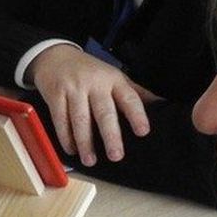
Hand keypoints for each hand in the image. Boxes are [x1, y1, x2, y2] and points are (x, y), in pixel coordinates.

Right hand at [27, 45, 158, 165]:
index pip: (129, 98)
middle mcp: (95, 83)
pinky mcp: (55, 95)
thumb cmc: (89, 70)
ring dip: (85, 142)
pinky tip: (71, 149)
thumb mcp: (114, 75)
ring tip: (90, 160)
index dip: (136, 115)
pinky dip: (65, 137)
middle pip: (104, 112)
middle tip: (116, 156)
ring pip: (80, 119)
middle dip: (110, 135)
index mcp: (114, 80)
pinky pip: (60, 119)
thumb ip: (134, 91)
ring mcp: (73, 89)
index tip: (143, 132)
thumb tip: (162, 104)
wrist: (54, 56)